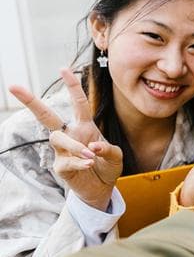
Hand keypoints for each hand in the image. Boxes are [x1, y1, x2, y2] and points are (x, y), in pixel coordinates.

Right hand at [8, 68, 122, 209]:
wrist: (102, 188)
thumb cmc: (107, 166)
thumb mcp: (116, 156)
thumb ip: (109, 149)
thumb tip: (92, 146)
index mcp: (84, 126)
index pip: (78, 103)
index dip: (72, 86)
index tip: (63, 68)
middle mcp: (70, 134)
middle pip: (46, 116)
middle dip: (30, 101)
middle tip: (14, 87)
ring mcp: (62, 150)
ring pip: (59, 139)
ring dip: (75, 146)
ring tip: (90, 155)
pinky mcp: (60, 166)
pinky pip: (66, 161)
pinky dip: (78, 162)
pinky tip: (89, 164)